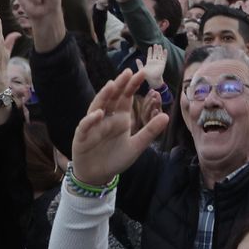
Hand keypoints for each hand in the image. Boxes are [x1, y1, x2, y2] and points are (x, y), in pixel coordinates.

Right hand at [69, 69, 169, 185]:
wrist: (98, 176)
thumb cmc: (116, 159)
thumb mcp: (136, 146)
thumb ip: (150, 131)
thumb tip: (166, 116)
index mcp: (120, 117)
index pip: (126, 97)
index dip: (133, 85)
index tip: (143, 73)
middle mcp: (106, 118)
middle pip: (112, 97)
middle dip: (120, 85)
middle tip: (128, 72)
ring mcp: (93, 126)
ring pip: (97, 107)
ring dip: (103, 96)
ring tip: (112, 85)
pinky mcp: (82, 137)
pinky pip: (85, 126)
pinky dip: (90, 120)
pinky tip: (98, 114)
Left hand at [141, 44, 167, 88]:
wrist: (153, 80)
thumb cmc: (147, 76)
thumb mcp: (142, 70)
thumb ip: (139, 64)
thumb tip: (137, 59)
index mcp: (149, 62)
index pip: (150, 55)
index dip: (150, 51)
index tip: (150, 47)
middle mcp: (154, 62)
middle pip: (155, 54)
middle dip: (155, 49)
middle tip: (155, 44)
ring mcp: (159, 63)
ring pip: (159, 55)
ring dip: (160, 50)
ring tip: (160, 45)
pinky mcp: (162, 64)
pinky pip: (164, 58)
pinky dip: (165, 54)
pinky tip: (165, 50)